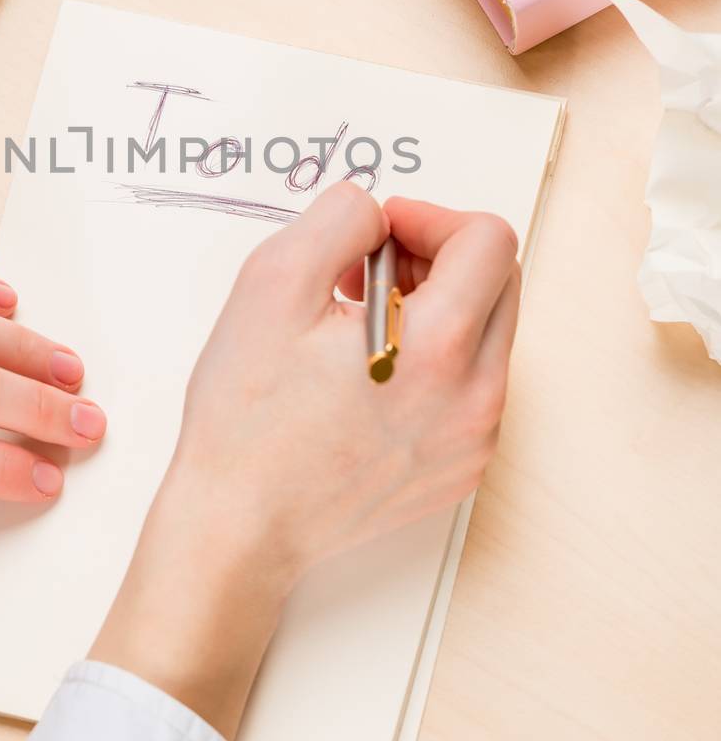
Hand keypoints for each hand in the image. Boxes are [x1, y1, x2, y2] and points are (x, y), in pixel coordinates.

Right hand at [90, 184, 519, 737]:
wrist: (240, 526)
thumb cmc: (247, 416)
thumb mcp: (272, 282)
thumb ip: (339, 219)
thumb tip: (379, 214)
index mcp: (440, 348)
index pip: (489, 239)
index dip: (429, 217)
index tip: (380, 235)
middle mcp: (477, 398)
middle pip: (500, 281)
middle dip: (436, 257)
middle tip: (365, 273)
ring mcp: (474, 439)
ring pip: (488, 332)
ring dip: (435, 306)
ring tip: (358, 324)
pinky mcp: (461, 467)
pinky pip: (472, 384)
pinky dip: (432, 360)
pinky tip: (366, 373)